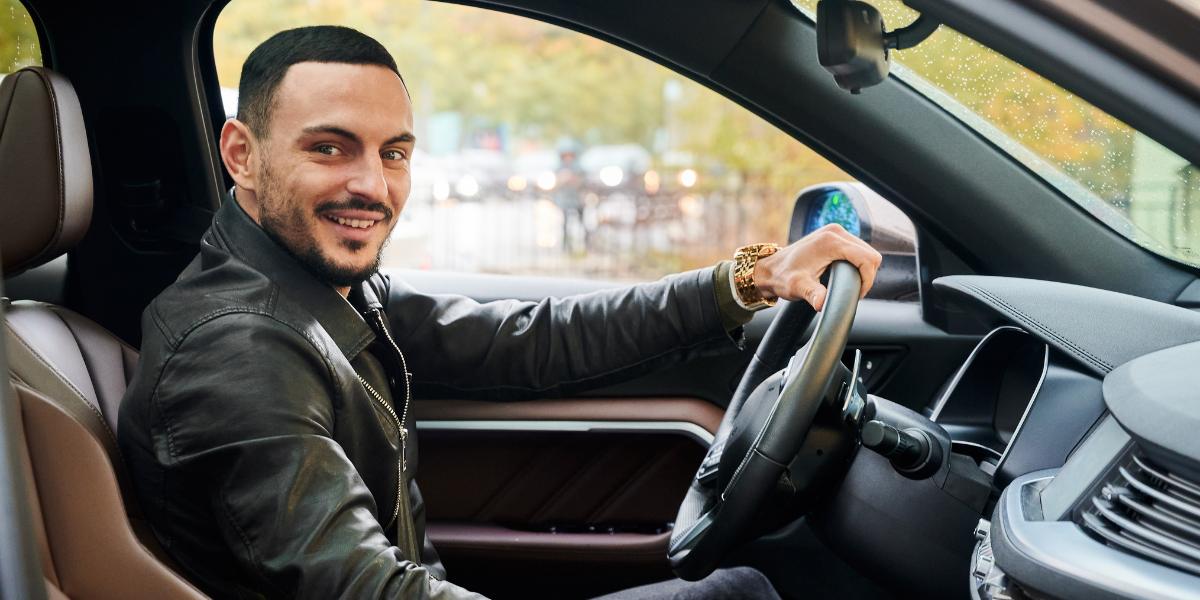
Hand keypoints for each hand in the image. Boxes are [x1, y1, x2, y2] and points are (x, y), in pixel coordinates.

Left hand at [753, 224, 882, 310]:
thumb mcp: (798, 287)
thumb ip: (812, 294)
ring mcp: (836, 232)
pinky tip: (845, 275)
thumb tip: (821, 304)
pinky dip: (857, 264)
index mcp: (831, 241)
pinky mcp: (835, 236)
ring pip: (866, 252)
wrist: (770, 268)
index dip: (867, 279)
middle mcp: (836, 231)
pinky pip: (857, 250)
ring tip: (848, 285)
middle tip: (852, 292)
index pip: (867, 258)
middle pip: (870, 254)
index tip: (856, 294)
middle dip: (866, 276)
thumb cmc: (783, 277)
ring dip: (862, 270)